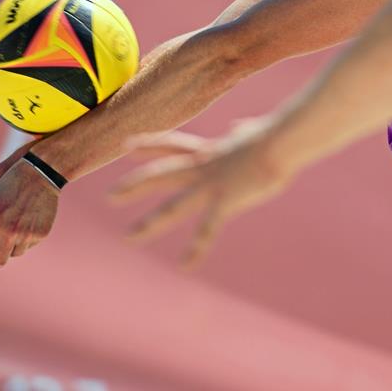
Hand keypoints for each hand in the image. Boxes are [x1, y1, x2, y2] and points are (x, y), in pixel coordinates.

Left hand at [110, 122, 293, 266]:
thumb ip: (242, 130)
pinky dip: (196, 248)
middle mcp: (203, 166)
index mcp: (210, 150)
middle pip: (160, 176)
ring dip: (149, 223)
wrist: (281, 141)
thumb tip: (239, 126)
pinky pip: (206, 229)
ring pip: (173, 206)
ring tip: (129, 236)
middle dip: (133, 186)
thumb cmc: (274, 135)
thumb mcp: (253, 130)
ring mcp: (211, 184)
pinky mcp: (225, 200)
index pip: (171, 145)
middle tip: (110, 196)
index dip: (148, 145)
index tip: (125, 146)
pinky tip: (185, 265)